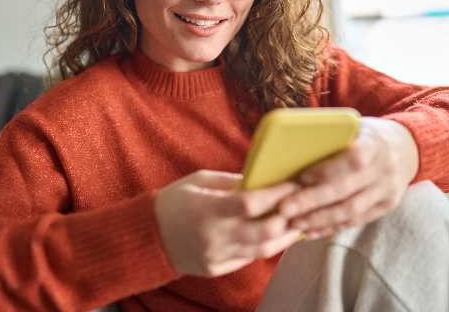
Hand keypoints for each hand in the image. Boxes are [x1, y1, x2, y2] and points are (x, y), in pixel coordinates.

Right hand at [154, 170, 302, 277]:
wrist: (148, 236)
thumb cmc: (174, 202)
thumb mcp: (199, 181)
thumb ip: (231, 181)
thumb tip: (263, 179)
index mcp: (207, 209)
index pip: (250, 203)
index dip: (276, 194)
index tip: (293, 183)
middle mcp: (214, 236)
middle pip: (264, 231)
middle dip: (288, 217)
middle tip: (301, 204)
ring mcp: (216, 256)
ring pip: (263, 250)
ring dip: (285, 236)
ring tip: (297, 223)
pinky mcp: (217, 268)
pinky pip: (249, 258)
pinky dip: (266, 246)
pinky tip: (277, 235)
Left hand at [278, 117, 418, 239]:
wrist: (405, 147)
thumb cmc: (365, 134)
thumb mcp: (353, 126)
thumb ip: (330, 137)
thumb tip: (290, 149)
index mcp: (374, 144)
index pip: (353, 159)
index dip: (327, 170)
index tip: (301, 176)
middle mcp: (384, 169)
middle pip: (346, 190)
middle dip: (312, 201)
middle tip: (284, 209)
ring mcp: (388, 191)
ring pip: (351, 211)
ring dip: (319, 219)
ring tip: (293, 222)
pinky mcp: (386, 206)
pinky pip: (356, 221)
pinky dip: (331, 227)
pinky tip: (310, 230)